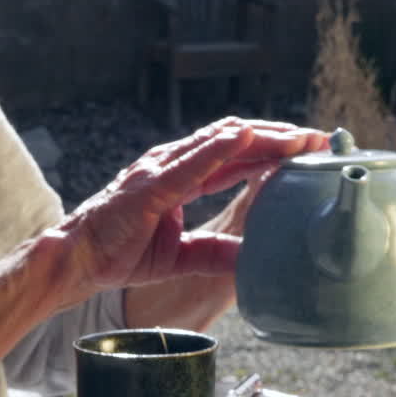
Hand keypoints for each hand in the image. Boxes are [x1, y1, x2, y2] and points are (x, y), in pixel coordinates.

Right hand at [51, 117, 326, 301]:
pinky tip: (246, 138)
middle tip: (319, 139)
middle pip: (235, 141)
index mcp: (181, 177)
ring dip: (261, 137)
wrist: (76, 261)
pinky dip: (218, 148)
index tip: (310, 151)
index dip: (275, 151)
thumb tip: (251, 260)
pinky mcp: (148, 188)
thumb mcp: (180, 256)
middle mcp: (172, 165)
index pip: (237, 156)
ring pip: (218, 143)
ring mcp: (159, 171)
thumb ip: (214, 252)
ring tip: (297, 135)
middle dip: (279, 137)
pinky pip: (188, 164)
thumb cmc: (118, 251)